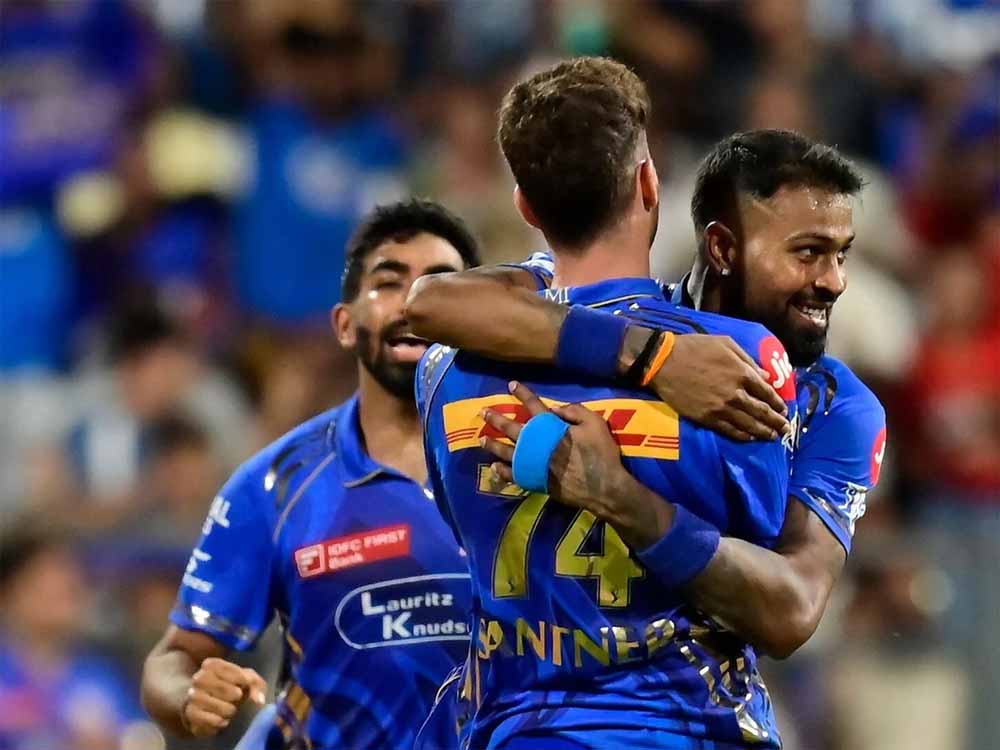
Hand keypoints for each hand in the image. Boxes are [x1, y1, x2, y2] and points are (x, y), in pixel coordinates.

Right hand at [182, 657, 265, 736]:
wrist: (209, 706)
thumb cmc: (232, 687)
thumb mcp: (246, 680)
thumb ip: (256, 685)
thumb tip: (259, 701)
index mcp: (212, 665)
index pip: (229, 669)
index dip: (241, 679)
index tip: (246, 685)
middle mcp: (199, 678)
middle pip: (221, 687)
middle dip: (234, 695)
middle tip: (237, 698)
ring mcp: (192, 696)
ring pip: (214, 704)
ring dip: (227, 709)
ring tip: (231, 710)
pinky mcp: (190, 713)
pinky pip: (207, 719)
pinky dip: (218, 721)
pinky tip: (223, 720)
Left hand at [481, 382, 629, 517]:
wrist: (603, 487)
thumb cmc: (601, 453)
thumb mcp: (595, 423)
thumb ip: (575, 410)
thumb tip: (556, 409)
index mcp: (551, 428)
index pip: (534, 405)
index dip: (523, 394)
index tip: (511, 384)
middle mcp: (537, 444)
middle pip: (513, 429)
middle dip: (497, 419)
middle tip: (484, 412)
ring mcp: (534, 464)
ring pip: (507, 452)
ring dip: (493, 444)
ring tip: (481, 439)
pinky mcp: (536, 481)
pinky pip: (514, 475)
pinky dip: (503, 471)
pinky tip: (494, 467)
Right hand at [651, 334, 788, 441]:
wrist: (664, 362)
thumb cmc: (695, 347)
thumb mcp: (726, 344)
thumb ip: (748, 360)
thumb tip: (767, 376)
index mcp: (742, 373)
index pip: (767, 392)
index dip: (778, 403)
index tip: (784, 410)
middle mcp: (735, 393)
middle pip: (761, 411)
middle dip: (776, 422)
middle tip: (786, 430)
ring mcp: (721, 408)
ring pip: (748, 424)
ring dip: (764, 432)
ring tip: (774, 437)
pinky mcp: (707, 418)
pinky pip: (730, 430)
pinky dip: (743, 436)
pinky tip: (751, 438)